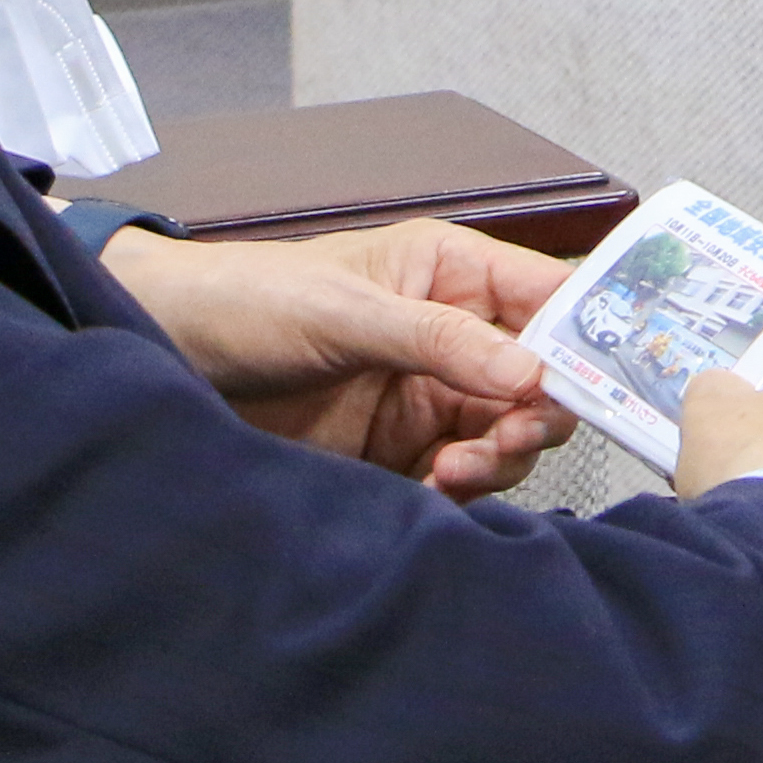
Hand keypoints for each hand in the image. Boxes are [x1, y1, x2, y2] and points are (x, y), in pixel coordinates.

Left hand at [96, 218, 577, 497]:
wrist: (166, 355)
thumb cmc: (248, 298)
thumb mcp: (345, 310)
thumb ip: (439, 340)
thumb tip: (531, 371)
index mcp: (452, 272)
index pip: (551, 297)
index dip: (587, 336)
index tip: (597, 382)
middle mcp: (452, 334)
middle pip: (541, 379)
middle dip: (536, 414)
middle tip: (505, 438)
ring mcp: (428, 394)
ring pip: (507, 434)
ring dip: (498, 457)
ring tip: (457, 469)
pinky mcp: (399, 450)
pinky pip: (461, 476)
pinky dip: (461, 490)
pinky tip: (435, 488)